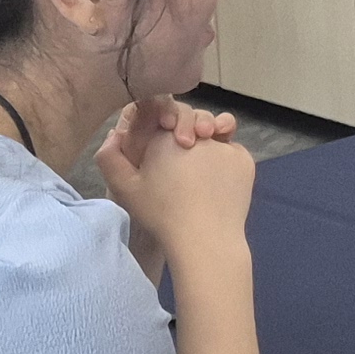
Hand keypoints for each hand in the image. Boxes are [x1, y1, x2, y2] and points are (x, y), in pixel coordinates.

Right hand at [95, 96, 253, 258]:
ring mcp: (224, 145)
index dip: (161, 126)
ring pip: (214, 133)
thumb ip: (110, 157)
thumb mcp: (124, 188)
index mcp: (165, 135)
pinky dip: (224, 161)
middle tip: (183, 158)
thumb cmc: (162, 215)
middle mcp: (197, 132)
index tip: (162, 146)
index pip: (163, 114)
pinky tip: (215, 182)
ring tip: (200, 170)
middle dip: (187, 130)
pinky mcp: (244, 159)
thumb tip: (115, 133)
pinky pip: (231, 151)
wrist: (205, 239)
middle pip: (191, 120)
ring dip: (207, 143)